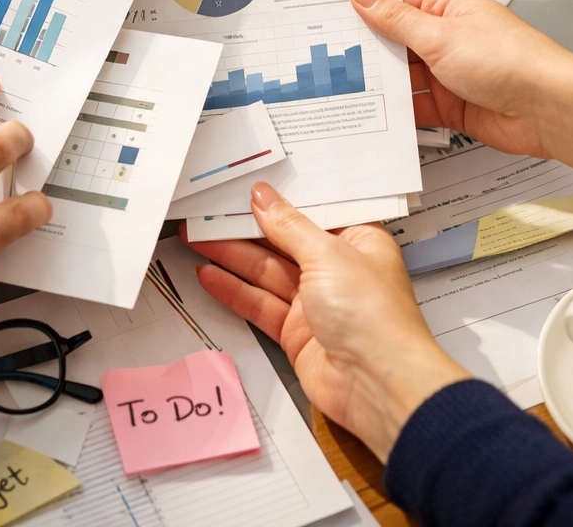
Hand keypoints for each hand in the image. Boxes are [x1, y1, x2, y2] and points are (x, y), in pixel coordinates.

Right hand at [186, 183, 468, 460]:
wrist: (375, 384)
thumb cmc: (374, 317)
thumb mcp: (328, 255)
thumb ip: (289, 227)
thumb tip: (265, 200)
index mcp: (359, 243)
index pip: (314, 213)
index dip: (281, 200)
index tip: (248, 187)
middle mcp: (338, 271)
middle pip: (284, 242)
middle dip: (247, 228)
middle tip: (209, 214)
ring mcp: (316, 303)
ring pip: (266, 272)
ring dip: (231, 256)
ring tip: (197, 238)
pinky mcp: (297, 332)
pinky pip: (259, 304)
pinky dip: (234, 290)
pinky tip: (210, 275)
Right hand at [349, 0, 572, 163]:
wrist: (549, 110)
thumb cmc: (511, 61)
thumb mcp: (441, 34)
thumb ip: (395, 18)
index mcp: (450, 7)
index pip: (399, 0)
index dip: (367, 5)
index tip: (333, 10)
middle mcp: (449, 38)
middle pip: (397, 40)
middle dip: (368, 48)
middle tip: (329, 50)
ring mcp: (450, 73)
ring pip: (404, 75)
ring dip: (381, 81)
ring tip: (342, 83)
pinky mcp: (452, 106)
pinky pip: (415, 106)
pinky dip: (396, 110)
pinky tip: (371, 111)